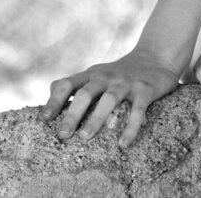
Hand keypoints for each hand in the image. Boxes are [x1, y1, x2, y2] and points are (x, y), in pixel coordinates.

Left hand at [41, 47, 179, 147]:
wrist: (155, 56)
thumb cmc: (119, 72)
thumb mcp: (95, 74)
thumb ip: (76, 84)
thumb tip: (50, 97)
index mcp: (91, 75)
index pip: (67, 84)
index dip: (54, 100)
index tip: (44, 118)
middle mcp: (105, 77)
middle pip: (85, 94)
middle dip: (72, 114)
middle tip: (62, 135)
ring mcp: (125, 83)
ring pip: (108, 100)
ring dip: (95, 119)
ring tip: (84, 137)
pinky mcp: (145, 91)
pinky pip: (137, 111)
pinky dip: (130, 128)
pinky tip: (123, 144)